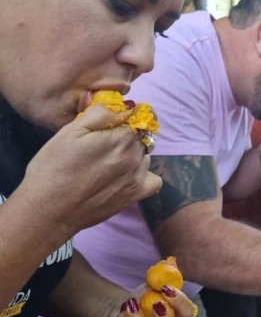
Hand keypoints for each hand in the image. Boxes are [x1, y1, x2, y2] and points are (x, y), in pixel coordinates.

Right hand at [19, 105, 161, 235]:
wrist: (49, 208)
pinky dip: (146, 175)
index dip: (123, 119)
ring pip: (145, 157)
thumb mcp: (70, 131)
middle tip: (103, 145)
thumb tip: (120, 107)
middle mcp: (134, 156)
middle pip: (141, 138)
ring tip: (109, 162)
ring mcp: (137, 177)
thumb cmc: (54, 167)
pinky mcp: (135, 195)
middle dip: (128, 137)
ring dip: (134, 155)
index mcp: (121, 137)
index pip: (135, 119)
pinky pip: (154, 181)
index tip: (109, 125)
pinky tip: (128, 176)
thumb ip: (99, 115)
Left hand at [107, 285, 197, 316]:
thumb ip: (163, 276)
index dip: (180, 303)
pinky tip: (120, 313)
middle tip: (155, 303)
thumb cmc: (144, 297)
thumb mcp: (153, 285)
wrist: (124, 309)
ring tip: (128, 305)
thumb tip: (172, 262)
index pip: (188, 314)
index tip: (167, 289)